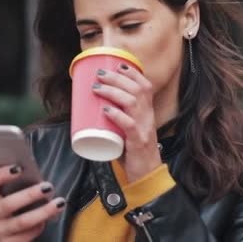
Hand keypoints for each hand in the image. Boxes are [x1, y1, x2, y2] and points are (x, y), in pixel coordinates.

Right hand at [0, 164, 65, 241]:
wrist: (0, 230)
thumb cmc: (9, 202)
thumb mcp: (7, 192)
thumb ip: (17, 183)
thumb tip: (35, 173)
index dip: (2, 174)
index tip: (19, 168)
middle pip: (8, 204)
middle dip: (29, 195)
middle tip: (48, 187)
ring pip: (21, 222)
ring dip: (43, 212)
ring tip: (59, 203)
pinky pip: (26, 236)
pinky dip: (39, 226)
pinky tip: (50, 218)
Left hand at [93, 63, 162, 181]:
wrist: (146, 176)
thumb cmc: (134, 153)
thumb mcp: (129, 130)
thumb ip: (118, 118)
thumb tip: (94, 106)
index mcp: (147, 113)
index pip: (145, 86)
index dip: (133, 73)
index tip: (118, 65)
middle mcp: (148, 118)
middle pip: (136, 90)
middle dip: (117, 78)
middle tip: (99, 74)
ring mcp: (144, 129)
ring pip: (132, 103)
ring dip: (113, 92)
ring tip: (97, 88)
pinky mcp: (138, 142)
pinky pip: (129, 125)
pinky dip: (117, 115)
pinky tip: (106, 110)